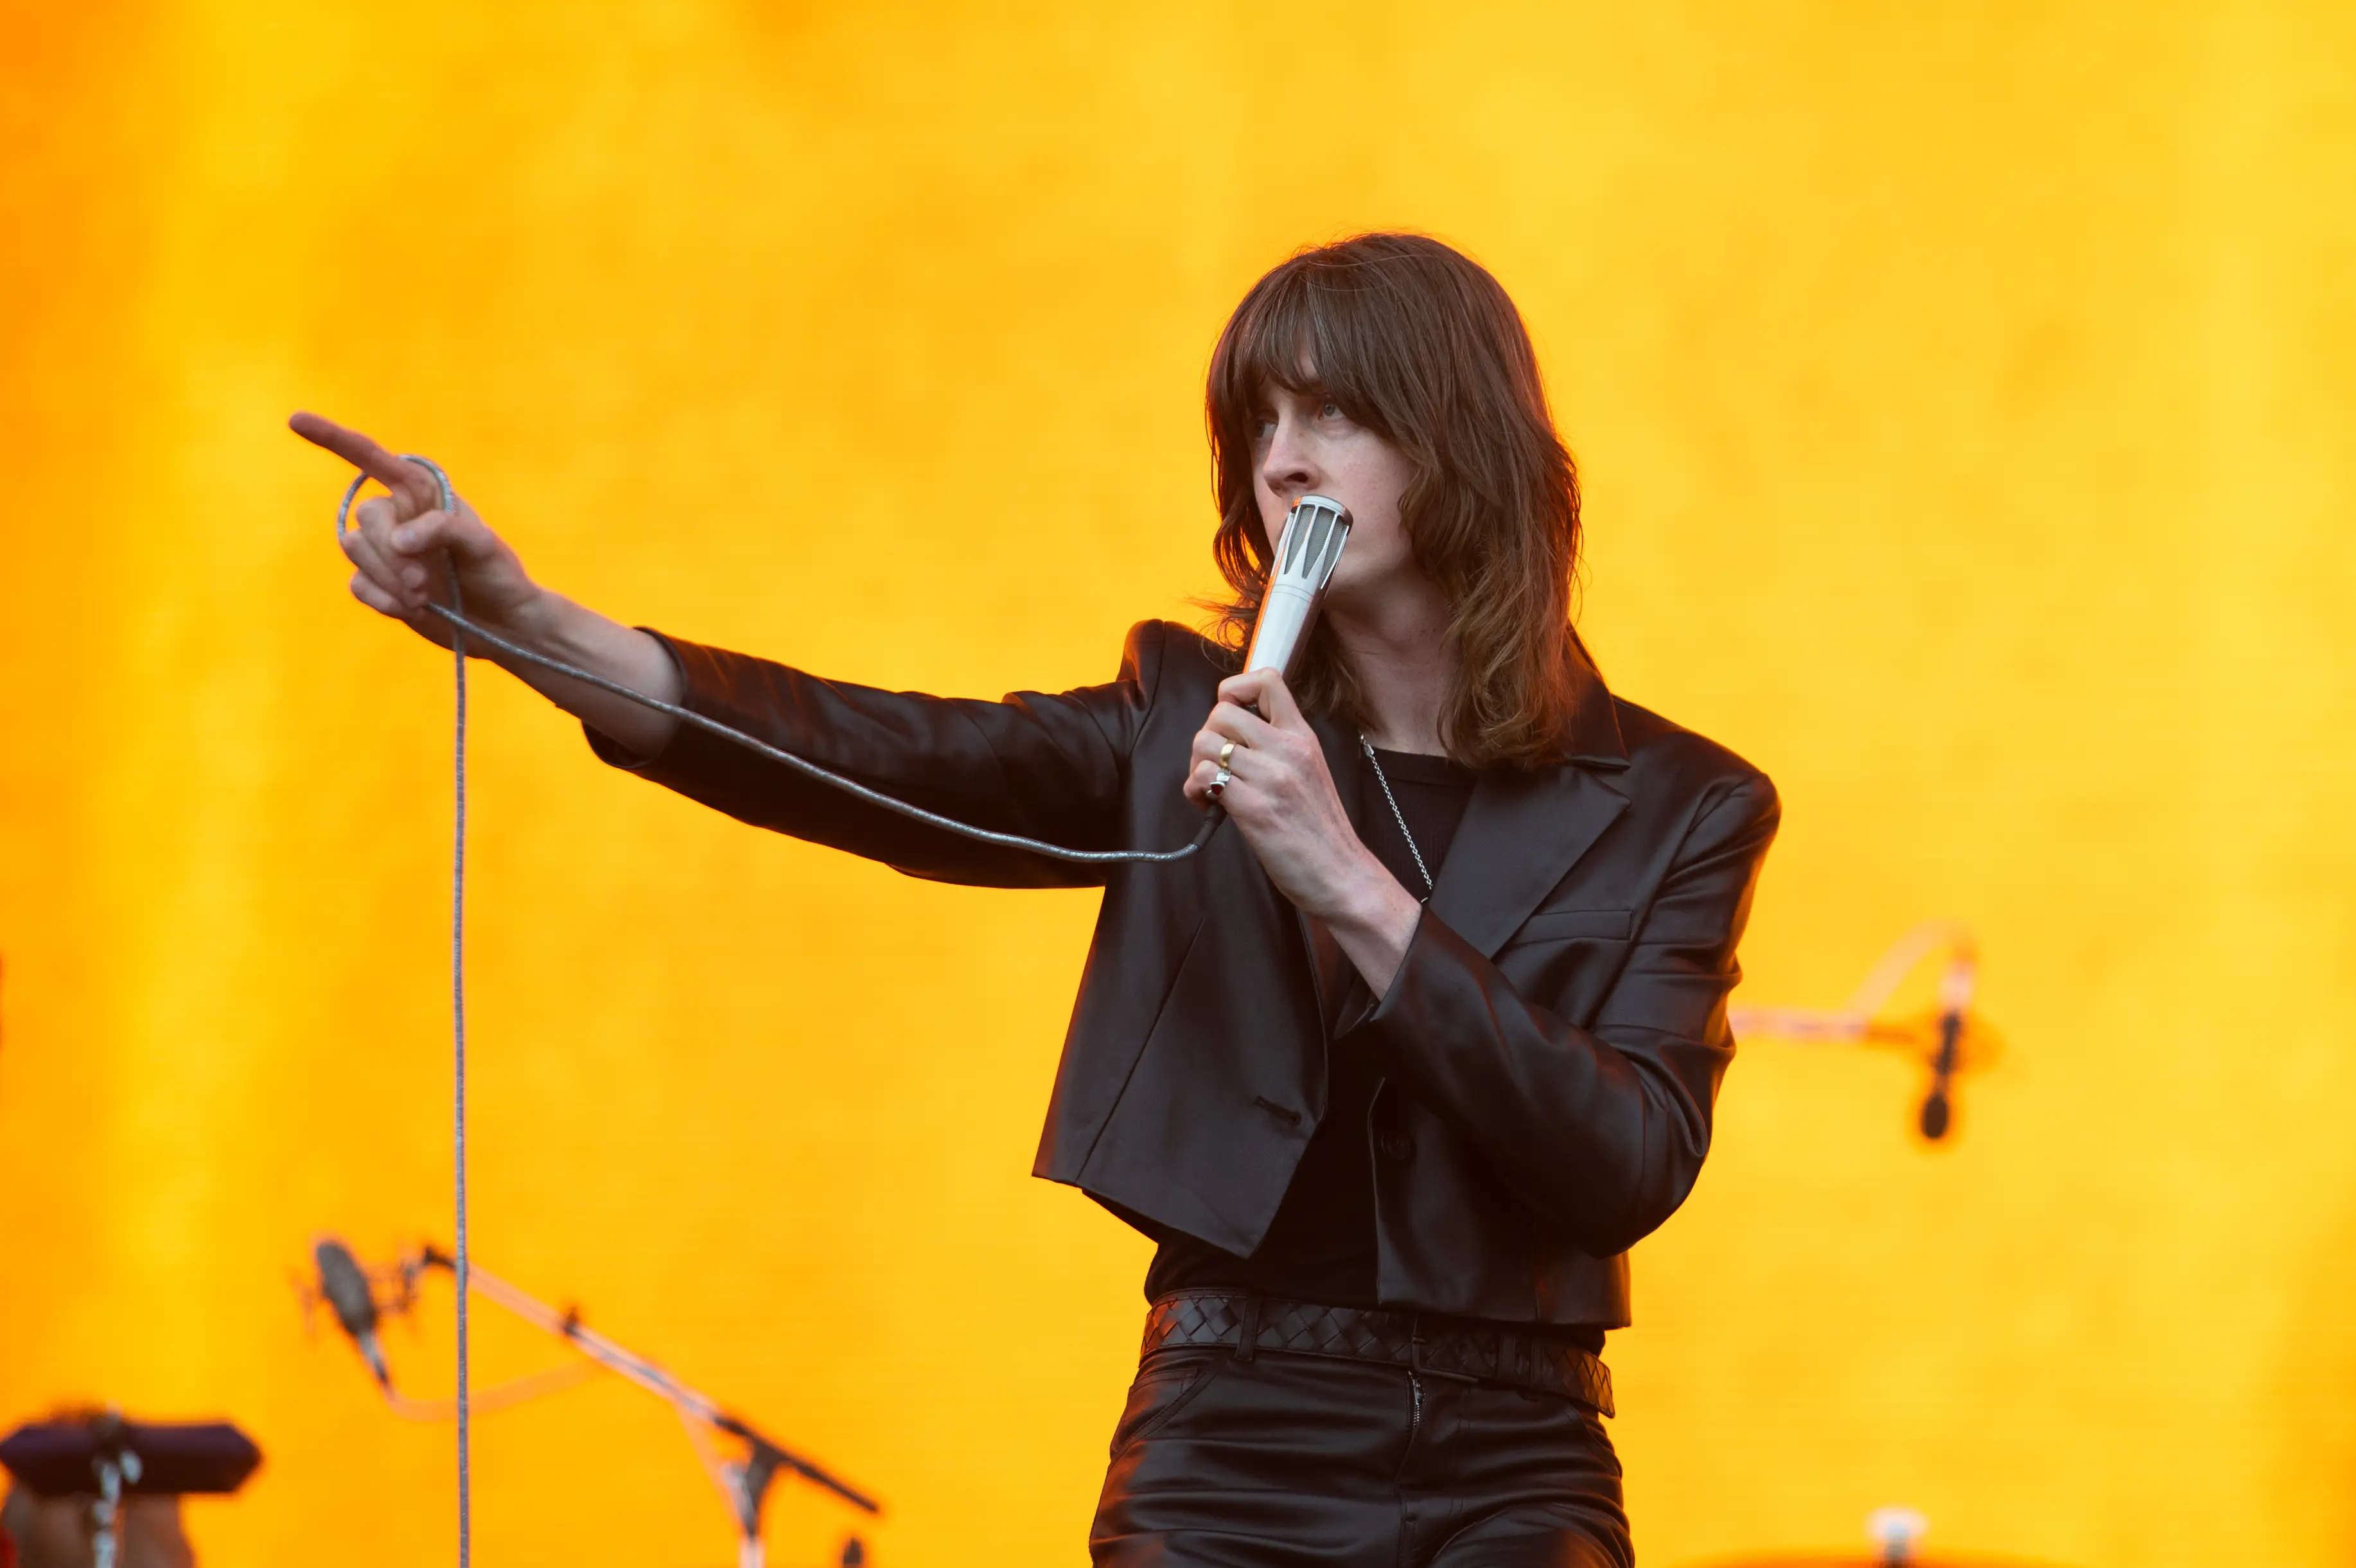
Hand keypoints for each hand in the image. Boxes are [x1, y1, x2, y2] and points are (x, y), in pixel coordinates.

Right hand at [290, 411, 544, 650]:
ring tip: (425, 596)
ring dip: (389, 577)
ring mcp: (384, 549)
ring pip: (354, 549)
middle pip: (366, 518)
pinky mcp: (378, 583)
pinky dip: (381, 598)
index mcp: (422, 491)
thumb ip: (442, 528)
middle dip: (392, 553)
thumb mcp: (482, 545)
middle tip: (424, 582)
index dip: (333, 438)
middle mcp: (398, 514)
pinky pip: (357, 584)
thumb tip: (396, 539)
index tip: (295, 420)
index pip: (373, 458)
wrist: (500, 622)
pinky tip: (409, 610)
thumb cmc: (497, 574)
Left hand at [1184, 669, 1423, 989]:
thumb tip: (1236, 734)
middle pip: (1222, 711)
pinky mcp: (1255, 808)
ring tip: (1209, 788)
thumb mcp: (1310, 770)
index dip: (1235, 689)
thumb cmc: (1320, 830)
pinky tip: (1208, 805)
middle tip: (1216, 764)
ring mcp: (1271, 778)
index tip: (1230, 718)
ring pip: (1205, 742)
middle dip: (1207, 736)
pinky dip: (1195, 790)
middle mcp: (1288, 750)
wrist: (1341, 873)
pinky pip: (1205, 777)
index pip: (1267, 680)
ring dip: (1197, 766)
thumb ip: (1279, 746)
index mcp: (1303, 737)